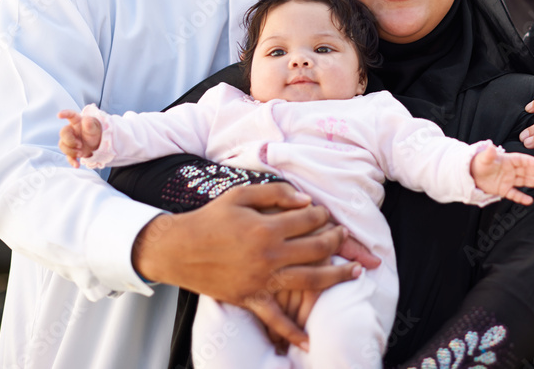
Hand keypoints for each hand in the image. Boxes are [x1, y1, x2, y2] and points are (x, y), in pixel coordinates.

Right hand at [57, 109, 101, 167]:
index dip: (65, 114)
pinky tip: (77, 165)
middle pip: (63, 134)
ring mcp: (70, 141)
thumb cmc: (95, 131)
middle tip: (80, 145)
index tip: (59, 115)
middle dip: (70, 141)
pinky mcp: (72, 151)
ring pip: (63, 146)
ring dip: (71, 151)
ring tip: (82, 153)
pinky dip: (72, 161)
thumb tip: (86, 121)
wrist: (99, 143)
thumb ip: (90, 124)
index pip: (71, 115)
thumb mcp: (95, 127)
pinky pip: (68, 156)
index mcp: (77, 121)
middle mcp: (71, 130)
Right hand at [132, 182, 360, 350]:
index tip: (325, 213)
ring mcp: (261, 280)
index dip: (322, 214)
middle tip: (344, 237)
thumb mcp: (241, 195)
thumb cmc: (210, 219)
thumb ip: (276, 193)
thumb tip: (307, 200)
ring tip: (354, 273)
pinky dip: (291, 332)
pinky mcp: (250, 298)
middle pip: (317, 249)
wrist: (178, 249)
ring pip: (310, 281)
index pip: (309, 220)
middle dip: (336, 240)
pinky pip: (275, 318)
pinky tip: (308, 341)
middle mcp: (269, 255)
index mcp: (266, 227)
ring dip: (336, 277)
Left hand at [470, 143, 533, 204]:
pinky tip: (529, 200)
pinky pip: (514, 194)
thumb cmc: (479, 163)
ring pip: (524, 181)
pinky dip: (521, 197)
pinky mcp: (505, 189)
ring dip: (533, 182)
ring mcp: (509, 180)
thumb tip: (491, 147)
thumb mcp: (483, 158)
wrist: (472, 174)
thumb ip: (489, 154)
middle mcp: (510, 170)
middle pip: (525, 170)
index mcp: (507, 160)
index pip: (520, 159)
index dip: (529, 161)